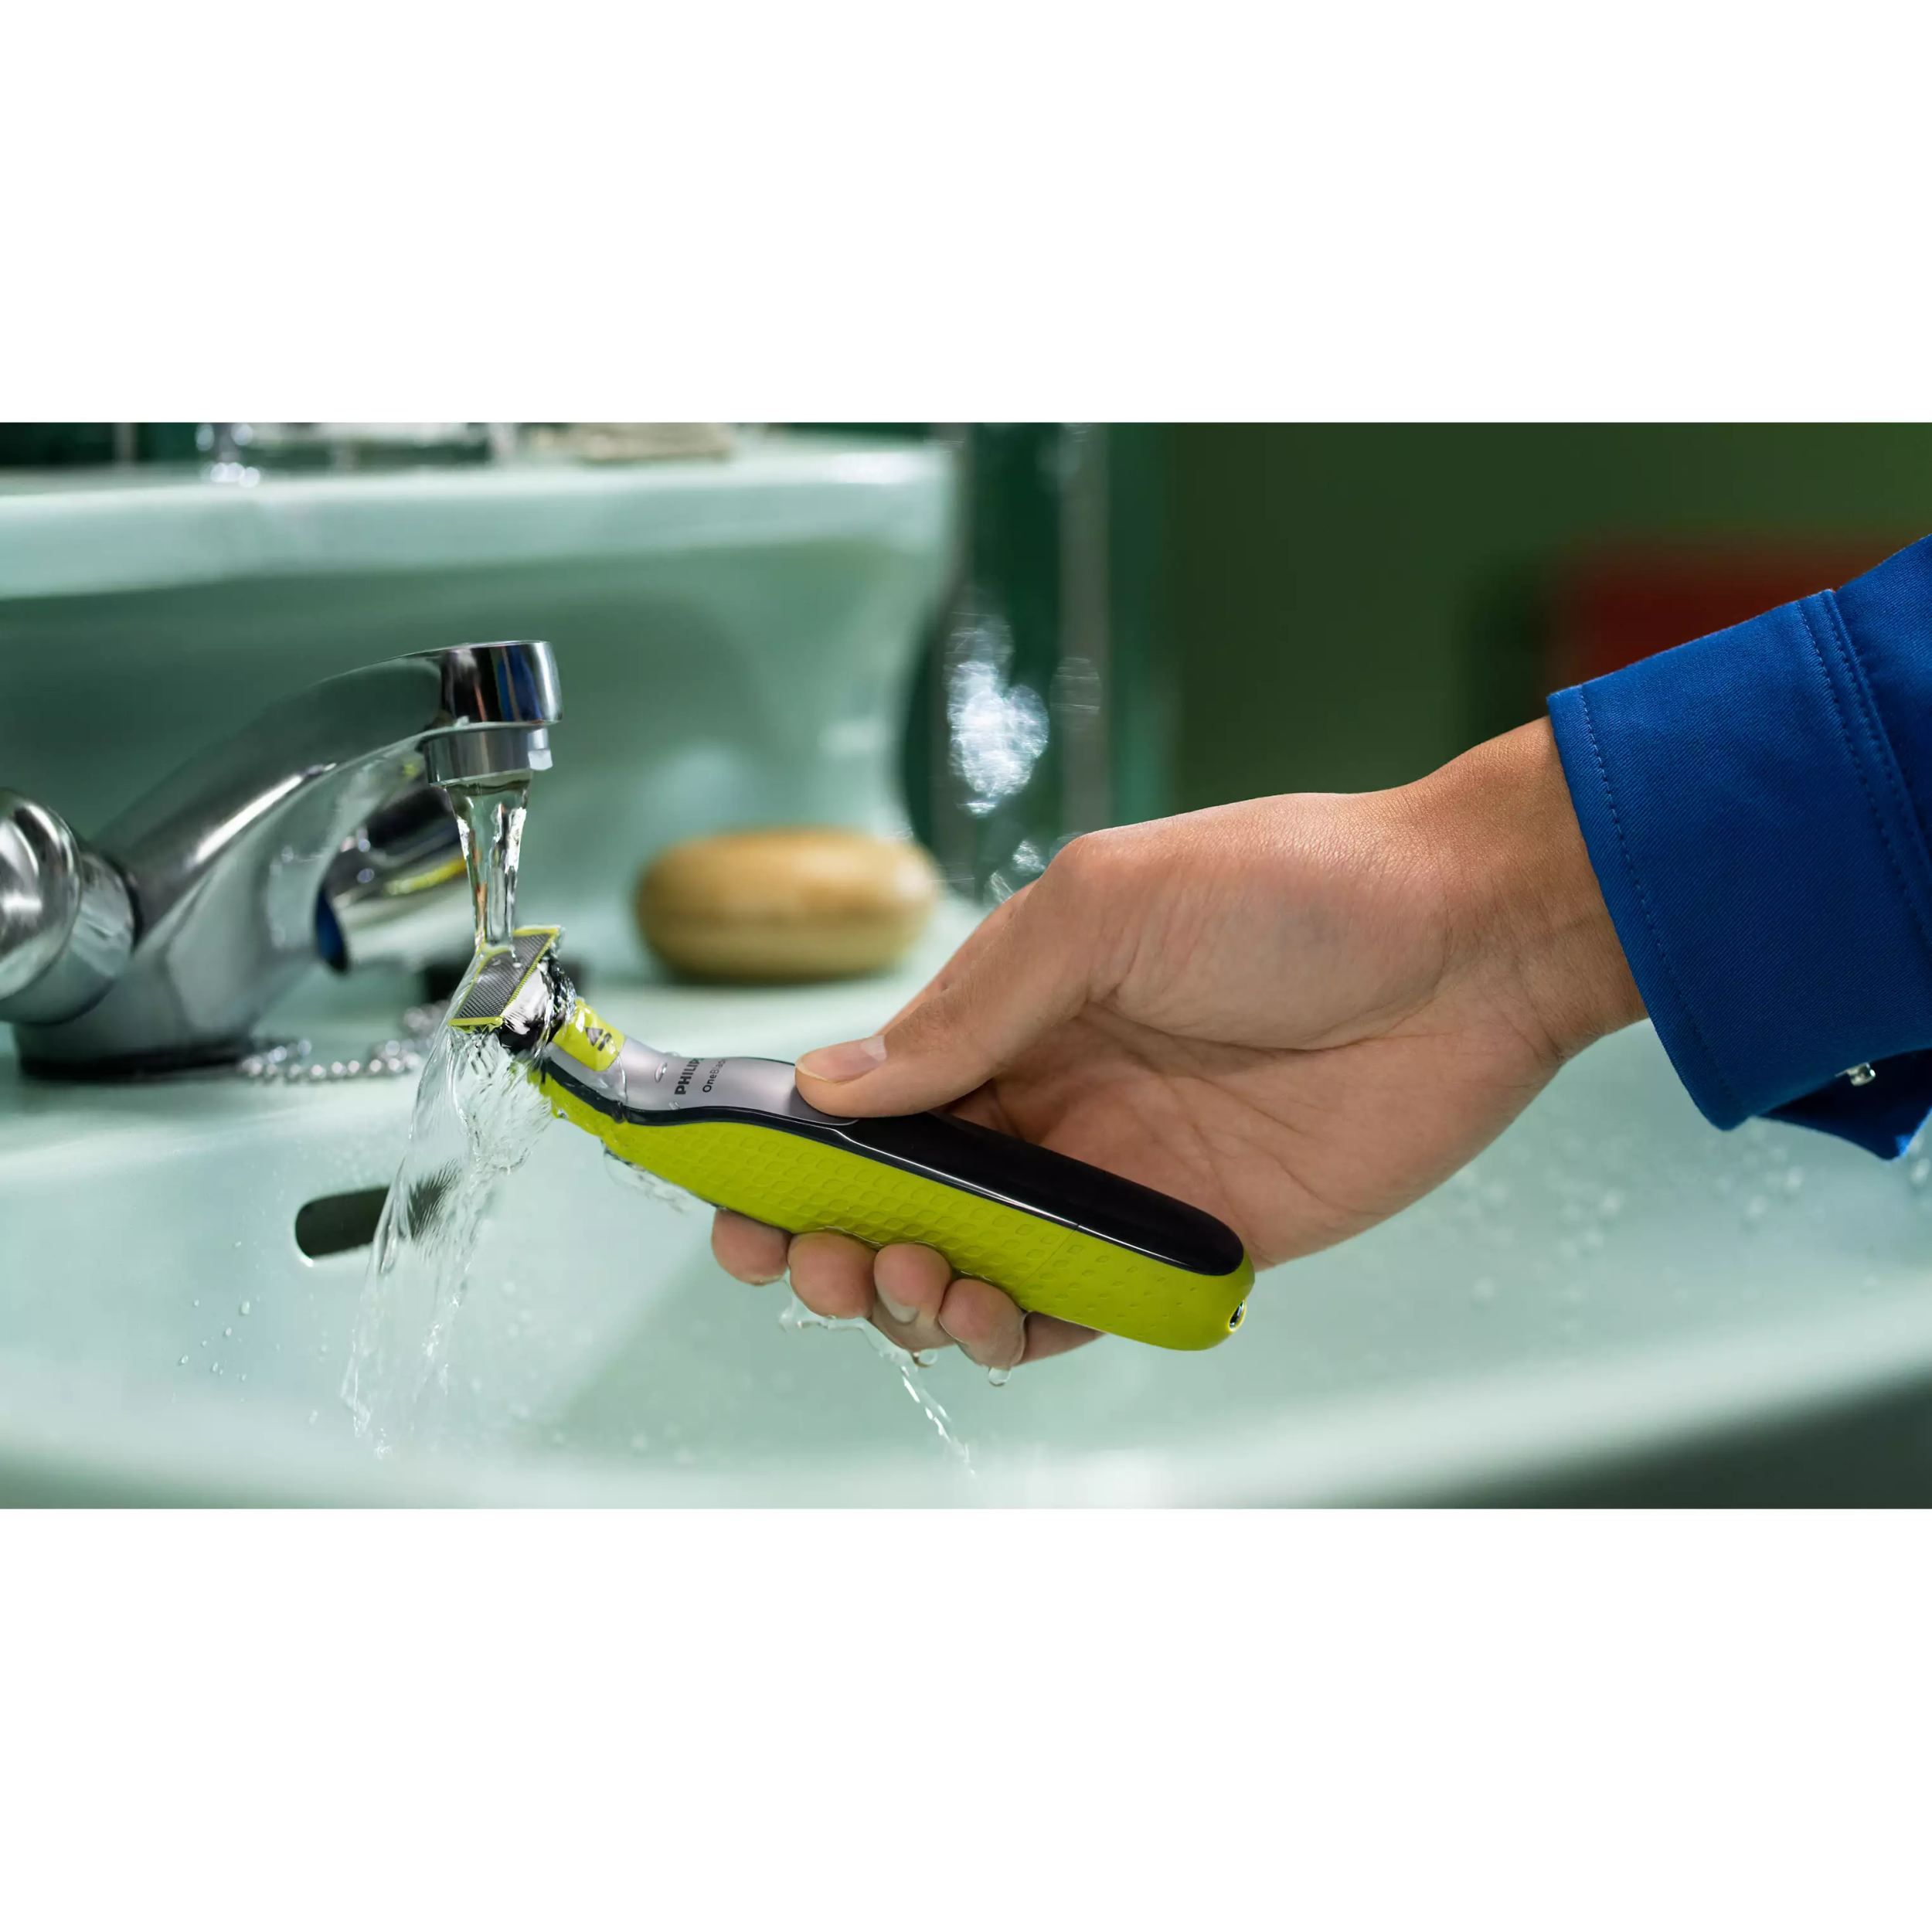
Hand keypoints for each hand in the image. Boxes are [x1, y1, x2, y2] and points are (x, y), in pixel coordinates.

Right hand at [712, 719, 1642, 1369]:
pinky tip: (992, 1319)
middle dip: (834, 1238)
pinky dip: (1018, 1331)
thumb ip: (975, 1004)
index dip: (794, 1152)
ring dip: (915, 1292)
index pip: (875, 1095)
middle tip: (813, 1259)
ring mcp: (1121, 1177)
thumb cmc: (1294, 887)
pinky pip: (1084, 1309)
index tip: (733, 1200)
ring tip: (913, 1280)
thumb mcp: (1107, 907)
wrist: (1474, 939)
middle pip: (907, 1195)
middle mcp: (1054, 1097)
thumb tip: (836, 1084)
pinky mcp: (1197, 1244)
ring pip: (978, 1265)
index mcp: (1017, 1008)